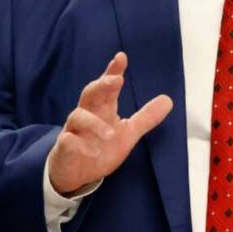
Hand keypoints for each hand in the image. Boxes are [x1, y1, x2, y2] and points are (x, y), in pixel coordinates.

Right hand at [47, 52, 172, 194]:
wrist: (77, 175)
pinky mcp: (64, 148)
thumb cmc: (101, 148)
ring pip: (78, 117)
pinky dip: (77, 143)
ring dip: (94, 124)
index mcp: (103, 108)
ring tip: (111, 134)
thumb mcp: (128, 133)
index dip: (113, 70)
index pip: (108, 86)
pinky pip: (67, 141)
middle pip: (90, 93)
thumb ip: (146, 117)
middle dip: (102, 85)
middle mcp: (87, 115)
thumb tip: (168, 100)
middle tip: (117, 80)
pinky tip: (92, 151)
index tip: (121, 57)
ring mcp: (73, 130)